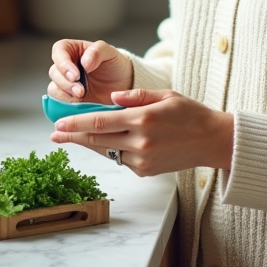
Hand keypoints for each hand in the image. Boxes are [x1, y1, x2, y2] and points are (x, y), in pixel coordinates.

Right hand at [46, 39, 132, 103]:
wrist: (123, 86)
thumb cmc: (115, 65)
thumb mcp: (110, 53)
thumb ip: (97, 51)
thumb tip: (84, 62)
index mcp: (72, 50)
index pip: (59, 51)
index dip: (63, 63)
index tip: (75, 75)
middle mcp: (66, 66)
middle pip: (54, 72)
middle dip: (65, 83)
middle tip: (81, 91)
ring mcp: (66, 84)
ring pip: (54, 88)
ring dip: (65, 94)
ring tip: (82, 97)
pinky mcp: (68, 99)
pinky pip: (58, 102)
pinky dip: (66, 105)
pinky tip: (78, 105)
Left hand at [49, 88, 233, 176]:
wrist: (212, 141)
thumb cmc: (189, 114)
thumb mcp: (164, 95)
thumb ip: (135, 96)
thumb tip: (110, 98)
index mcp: (143, 119)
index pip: (101, 121)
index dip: (77, 123)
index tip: (59, 122)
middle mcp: (141, 141)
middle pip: (97, 140)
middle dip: (73, 136)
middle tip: (54, 134)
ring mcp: (143, 159)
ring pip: (107, 151)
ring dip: (89, 144)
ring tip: (71, 137)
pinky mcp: (145, 171)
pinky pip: (120, 159)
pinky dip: (110, 150)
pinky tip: (103, 143)